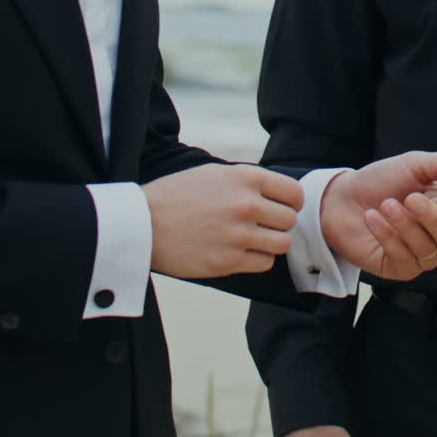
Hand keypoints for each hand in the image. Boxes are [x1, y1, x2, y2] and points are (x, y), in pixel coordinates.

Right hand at [143, 163, 302, 278]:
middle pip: (289, 220)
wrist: (144, 223)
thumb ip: (246, 181)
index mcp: (246, 178)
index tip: (285, 207)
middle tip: (266, 225)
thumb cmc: (176, 195)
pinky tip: (242, 252)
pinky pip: (264, 263)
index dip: (292, 202)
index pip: (293, 192)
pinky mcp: (229, 261)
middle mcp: (247, 205)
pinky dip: (258, 259)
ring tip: (255, 240)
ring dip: (272, 243)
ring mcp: (239, 235)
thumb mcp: (214, 173)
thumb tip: (274, 192)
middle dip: (280, 223)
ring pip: (282, 244)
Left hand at [321, 151, 436, 279]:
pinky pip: (404, 261)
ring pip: (428, 252)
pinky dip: (388, 237)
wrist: (343, 196)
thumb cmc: (382, 179)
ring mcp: (420, 255)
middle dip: (432, 220)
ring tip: (385, 205)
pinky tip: (372, 218)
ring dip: (406, 226)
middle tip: (410, 198)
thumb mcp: (416, 162)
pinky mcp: (399, 268)